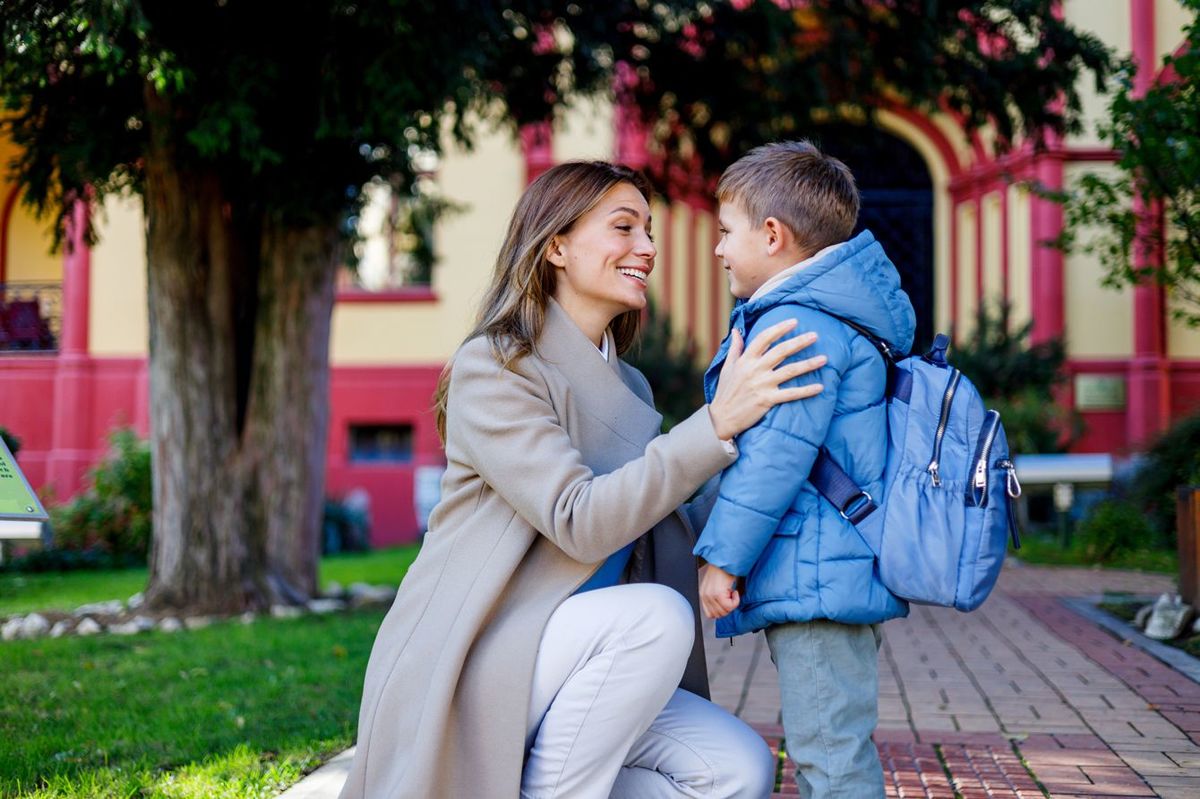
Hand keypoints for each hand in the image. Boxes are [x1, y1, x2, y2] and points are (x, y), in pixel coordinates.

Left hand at [699, 563, 740, 619]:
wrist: (726, 560)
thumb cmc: (723, 570)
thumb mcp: (715, 587)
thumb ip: (715, 599)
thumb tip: (723, 610)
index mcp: (703, 595)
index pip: (710, 614)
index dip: (721, 611)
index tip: (727, 604)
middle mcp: (705, 596)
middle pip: (718, 615)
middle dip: (728, 608)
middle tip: (731, 598)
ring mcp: (710, 595)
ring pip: (725, 611)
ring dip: (732, 604)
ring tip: (732, 593)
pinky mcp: (718, 594)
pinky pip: (730, 606)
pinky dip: (736, 601)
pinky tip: (735, 592)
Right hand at [708, 321, 825, 439]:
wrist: (721, 418)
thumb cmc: (725, 392)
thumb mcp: (727, 368)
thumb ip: (735, 348)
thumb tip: (737, 330)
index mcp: (745, 360)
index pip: (763, 338)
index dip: (779, 328)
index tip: (794, 322)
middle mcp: (754, 370)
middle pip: (781, 351)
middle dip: (799, 342)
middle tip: (815, 335)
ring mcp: (762, 385)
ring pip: (790, 371)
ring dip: (808, 364)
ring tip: (824, 359)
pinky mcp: (767, 400)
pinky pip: (791, 394)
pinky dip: (806, 391)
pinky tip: (820, 387)